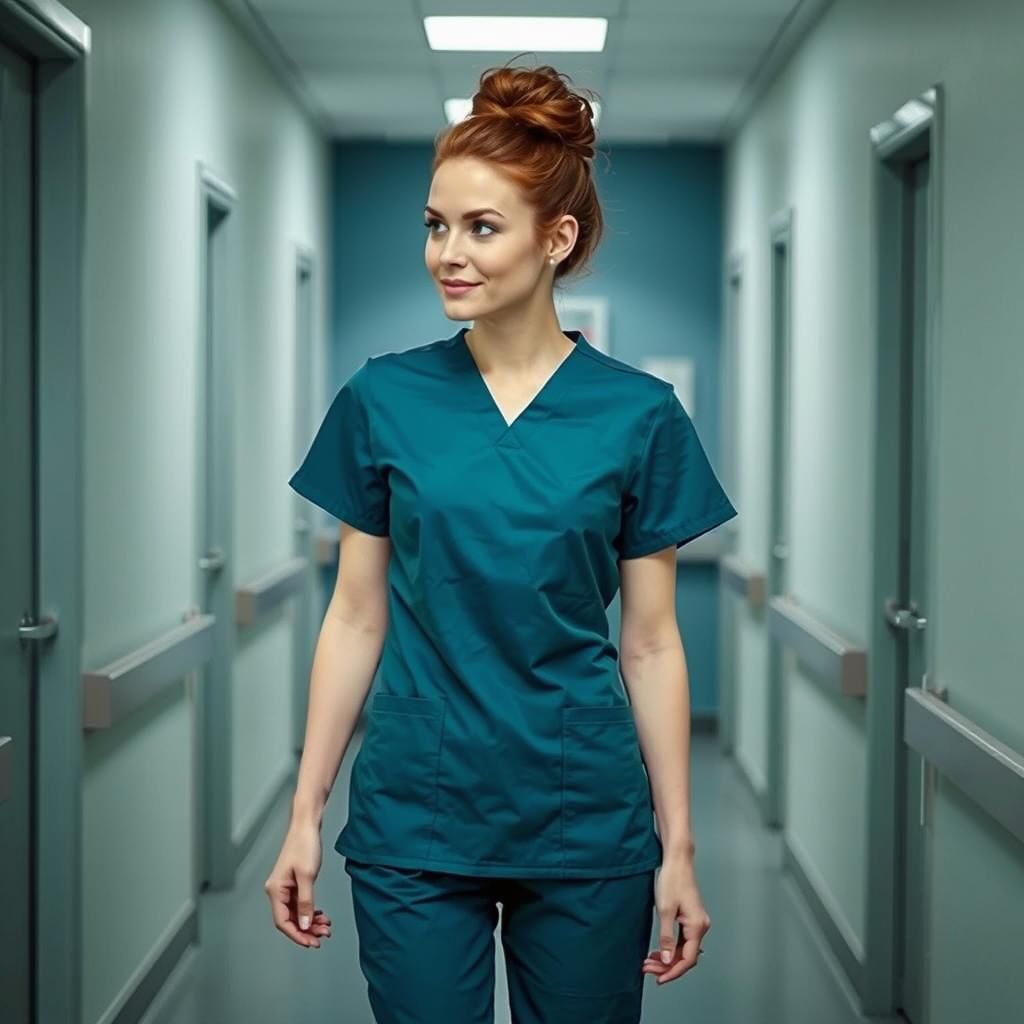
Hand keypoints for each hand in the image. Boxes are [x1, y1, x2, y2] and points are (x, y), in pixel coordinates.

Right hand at [264, 820, 332, 948]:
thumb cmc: (304, 845)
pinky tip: (320, 915)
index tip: (311, 943)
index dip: (297, 935)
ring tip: (326, 926)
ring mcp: (285, 887)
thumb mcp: (307, 876)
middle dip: (307, 930)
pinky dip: (310, 911)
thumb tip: (305, 925)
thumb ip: (306, 902)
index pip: (283, 922)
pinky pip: (300, 904)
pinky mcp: (293, 883)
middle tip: (323, 936)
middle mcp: (277, 891)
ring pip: (297, 913)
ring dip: (310, 922)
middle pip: (290, 919)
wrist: (306, 825)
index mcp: (275, 890)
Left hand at [641, 857, 709, 984]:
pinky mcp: (691, 918)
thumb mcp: (665, 910)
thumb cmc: (672, 879)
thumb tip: (668, 960)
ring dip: (668, 958)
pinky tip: (660, 951)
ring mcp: (697, 922)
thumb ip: (666, 938)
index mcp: (697, 926)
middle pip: (686, 956)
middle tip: (648, 969)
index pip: (688, 959)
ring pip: (684, 949)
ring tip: (650, 962)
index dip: (673, 972)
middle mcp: (701, 926)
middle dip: (667, 966)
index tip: (659, 978)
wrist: (678, 860)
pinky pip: (684, 940)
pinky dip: (671, 948)